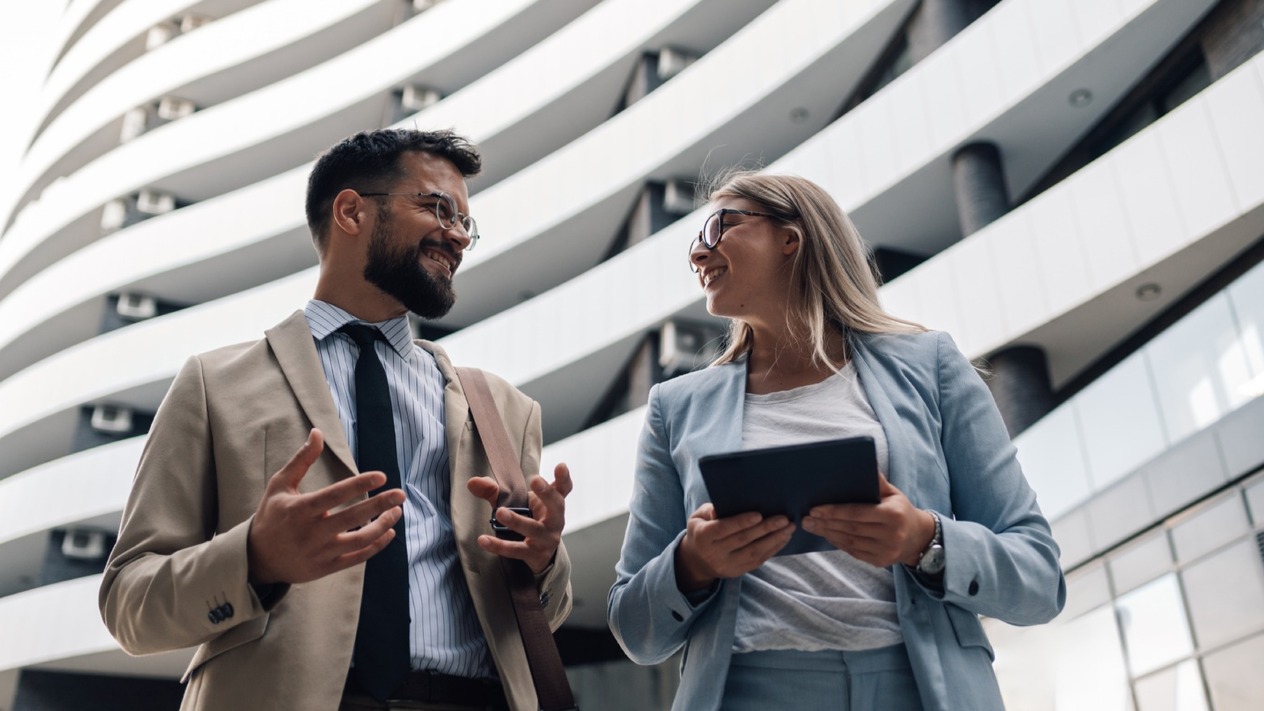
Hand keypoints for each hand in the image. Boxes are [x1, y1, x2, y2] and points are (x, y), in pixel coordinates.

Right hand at [247, 429, 404, 584]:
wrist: (258, 558)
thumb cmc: (272, 515)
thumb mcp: (280, 485)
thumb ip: (301, 460)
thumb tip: (318, 432)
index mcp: (300, 510)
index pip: (335, 495)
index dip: (360, 484)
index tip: (382, 476)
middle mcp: (311, 532)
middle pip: (352, 518)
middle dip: (380, 505)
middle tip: (401, 494)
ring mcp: (320, 552)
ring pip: (359, 540)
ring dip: (383, 525)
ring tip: (397, 511)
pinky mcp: (326, 568)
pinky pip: (357, 558)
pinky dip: (376, 546)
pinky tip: (389, 532)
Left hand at [468, 462, 572, 573]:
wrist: (537, 553)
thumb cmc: (528, 518)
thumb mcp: (515, 502)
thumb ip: (494, 490)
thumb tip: (472, 482)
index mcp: (553, 503)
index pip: (563, 488)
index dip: (564, 477)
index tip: (561, 466)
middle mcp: (555, 520)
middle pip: (556, 505)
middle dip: (546, 492)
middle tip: (535, 479)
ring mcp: (547, 538)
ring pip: (534, 529)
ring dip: (517, 520)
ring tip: (499, 512)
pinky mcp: (535, 555)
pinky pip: (516, 550)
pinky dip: (499, 546)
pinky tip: (483, 540)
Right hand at [674, 503, 793, 592]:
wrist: (698, 561)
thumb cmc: (701, 531)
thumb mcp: (697, 517)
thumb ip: (709, 510)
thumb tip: (720, 509)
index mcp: (703, 537)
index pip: (723, 529)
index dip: (741, 522)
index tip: (759, 515)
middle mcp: (715, 553)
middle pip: (743, 540)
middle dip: (765, 529)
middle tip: (783, 519)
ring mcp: (728, 565)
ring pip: (754, 552)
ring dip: (774, 539)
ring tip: (789, 528)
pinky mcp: (738, 571)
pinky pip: (758, 560)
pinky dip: (773, 549)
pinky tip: (784, 538)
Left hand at [801, 473, 934, 567]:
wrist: (918, 538)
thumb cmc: (901, 510)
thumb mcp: (893, 493)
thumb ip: (877, 481)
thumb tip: (863, 461)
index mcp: (893, 514)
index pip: (857, 513)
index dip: (834, 511)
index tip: (815, 509)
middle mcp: (891, 534)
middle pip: (851, 528)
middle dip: (826, 523)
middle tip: (806, 519)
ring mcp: (886, 550)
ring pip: (850, 542)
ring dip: (828, 533)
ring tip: (812, 526)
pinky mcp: (880, 562)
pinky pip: (854, 552)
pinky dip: (838, 543)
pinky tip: (827, 534)